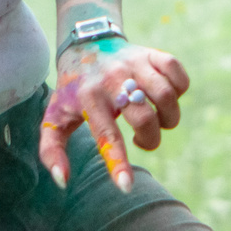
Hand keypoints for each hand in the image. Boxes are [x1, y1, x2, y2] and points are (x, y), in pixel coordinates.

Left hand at [41, 40, 192, 191]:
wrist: (86, 44)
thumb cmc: (72, 90)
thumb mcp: (54, 117)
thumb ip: (52, 151)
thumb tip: (63, 181)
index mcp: (88, 98)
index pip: (106, 135)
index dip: (117, 162)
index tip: (126, 186)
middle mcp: (113, 79)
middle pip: (145, 118)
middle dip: (151, 139)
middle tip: (141, 140)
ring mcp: (135, 64)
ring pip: (167, 96)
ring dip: (169, 118)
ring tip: (156, 120)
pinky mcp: (152, 54)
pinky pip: (178, 75)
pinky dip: (179, 90)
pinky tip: (163, 97)